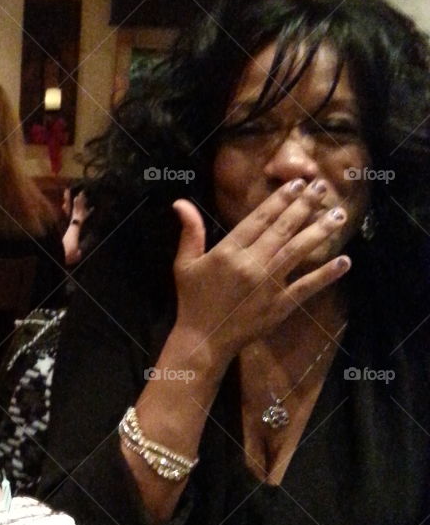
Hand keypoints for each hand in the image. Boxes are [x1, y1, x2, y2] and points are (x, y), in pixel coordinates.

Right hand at [171, 179, 350, 364]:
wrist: (204, 341)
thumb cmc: (193, 300)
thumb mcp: (185, 264)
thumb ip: (190, 232)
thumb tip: (180, 202)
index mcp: (228, 252)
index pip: (259, 219)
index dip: (279, 199)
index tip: (297, 184)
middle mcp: (251, 264)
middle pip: (283, 229)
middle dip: (304, 206)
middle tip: (322, 187)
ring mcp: (269, 285)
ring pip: (298, 251)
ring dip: (320, 231)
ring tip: (338, 214)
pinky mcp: (280, 305)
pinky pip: (306, 287)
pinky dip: (326, 274)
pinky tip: (344, 261)